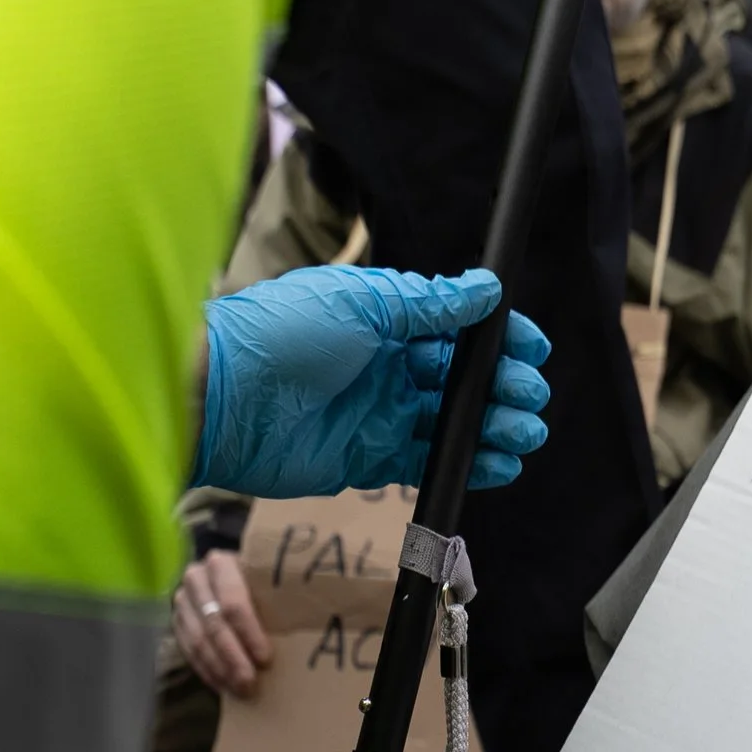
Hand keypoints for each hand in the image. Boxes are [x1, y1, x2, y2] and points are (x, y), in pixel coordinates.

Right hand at [173, 548, 271, 694]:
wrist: (229, 575)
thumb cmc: (260, 582)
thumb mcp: (268, 581)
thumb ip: (279, 596)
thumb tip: (316, 622)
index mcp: (221, 564)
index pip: (232, 602)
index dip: (249, 633)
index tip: (266, 659)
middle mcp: (195, 579)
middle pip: (214, 625)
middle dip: (233, 658)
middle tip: (250, 684)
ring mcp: (182, 601)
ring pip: (198, 641)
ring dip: (219, 669)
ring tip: (240, 691)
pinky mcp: (176, 622)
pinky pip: (188, 651)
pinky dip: (207, 671)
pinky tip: (223, 687)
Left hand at [196, 267, 550, 499]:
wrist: (221, 400)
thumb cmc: (281, 334)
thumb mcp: (361, 302)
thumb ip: (428, 302)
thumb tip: (487, 288)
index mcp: (383, 317)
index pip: (456, 326)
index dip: (496, 337)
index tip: (531, 347)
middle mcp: (385, 363)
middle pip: (461, 376)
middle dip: (502, 385)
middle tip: (530, 395)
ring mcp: (378, 411)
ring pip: (452, 420)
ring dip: (493, 426)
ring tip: (524, 432)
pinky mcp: (368, 457)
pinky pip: (429, 461)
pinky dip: (467, 463)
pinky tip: (498, 463)